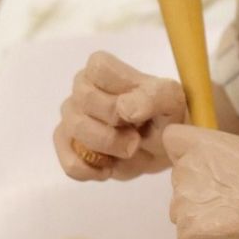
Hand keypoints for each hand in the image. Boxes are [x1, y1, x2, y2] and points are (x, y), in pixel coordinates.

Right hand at [53, 51, 187, 180]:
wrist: (164, 147)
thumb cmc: (166, 114)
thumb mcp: (171, 100)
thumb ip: (151, 97)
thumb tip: (123, 108)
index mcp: (103, 69)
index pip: (98, 69)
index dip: (118, 94)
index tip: (136, 112)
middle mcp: (82, 89)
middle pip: (84, 101)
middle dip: (116, 123)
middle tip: (137, 136)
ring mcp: (72, 117)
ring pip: (75, 129)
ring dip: (107, 147)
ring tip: (129, 150)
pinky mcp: (68, 146)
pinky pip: (68, 161)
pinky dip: (90, 169)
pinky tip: (109, 167)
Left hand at [163, 124, 238, 238]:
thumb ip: (218, 155)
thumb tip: (217, 168)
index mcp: (198, 144)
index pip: (172, 137)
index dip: (181, 153)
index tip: (198, 166)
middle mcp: (183, 168)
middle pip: (180, 185)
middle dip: (199, 196)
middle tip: (229, 204)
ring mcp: (181, 200)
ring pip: (183, 215)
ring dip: (203, 222)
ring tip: (234, 224)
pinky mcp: (187, 228)